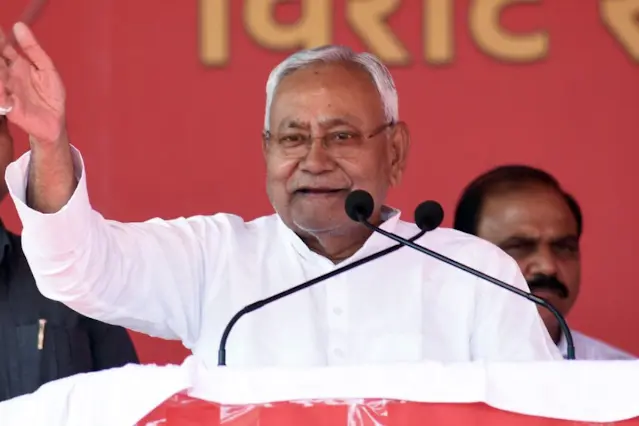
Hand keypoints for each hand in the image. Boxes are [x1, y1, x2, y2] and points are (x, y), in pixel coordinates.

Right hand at [0, 22, 65, 144]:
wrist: (55, 121)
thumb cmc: (51, 96)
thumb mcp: (46, 68)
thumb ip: (33, 49)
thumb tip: (19, 26)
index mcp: (16, 64)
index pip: (2, 47)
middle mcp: (7, 75)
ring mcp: (5, 89)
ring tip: (0, 61)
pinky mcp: (7, 105)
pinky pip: (1, 95)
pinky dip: (1, 88)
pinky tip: (3, 83)